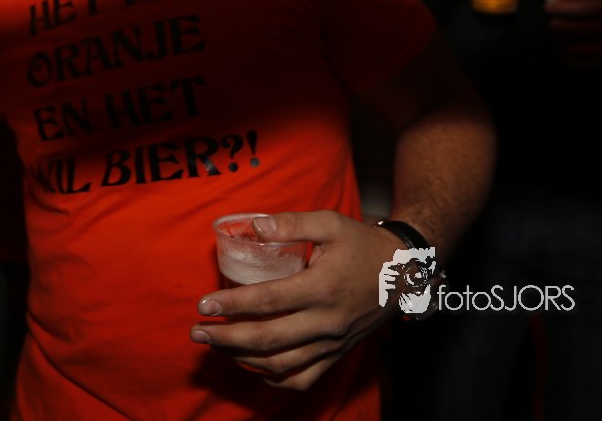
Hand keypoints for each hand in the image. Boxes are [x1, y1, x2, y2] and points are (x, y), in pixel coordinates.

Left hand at [190, 211, 400, 389]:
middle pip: (268, 340)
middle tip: (197, 332)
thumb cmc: (363, 244)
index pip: (267, 301)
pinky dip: (274, 378)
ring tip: (216, 345)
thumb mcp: (330, 223)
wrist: (405, 273)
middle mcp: (326, 322)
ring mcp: (332, 343)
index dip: (232, 305)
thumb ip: (292, 223)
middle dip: (226, 338)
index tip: (203, 305)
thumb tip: (254, 226)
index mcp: (322, 288)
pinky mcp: (337, 354)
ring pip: (281, 365)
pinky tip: (253, 365)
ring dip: (242, 358)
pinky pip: (303, 379)